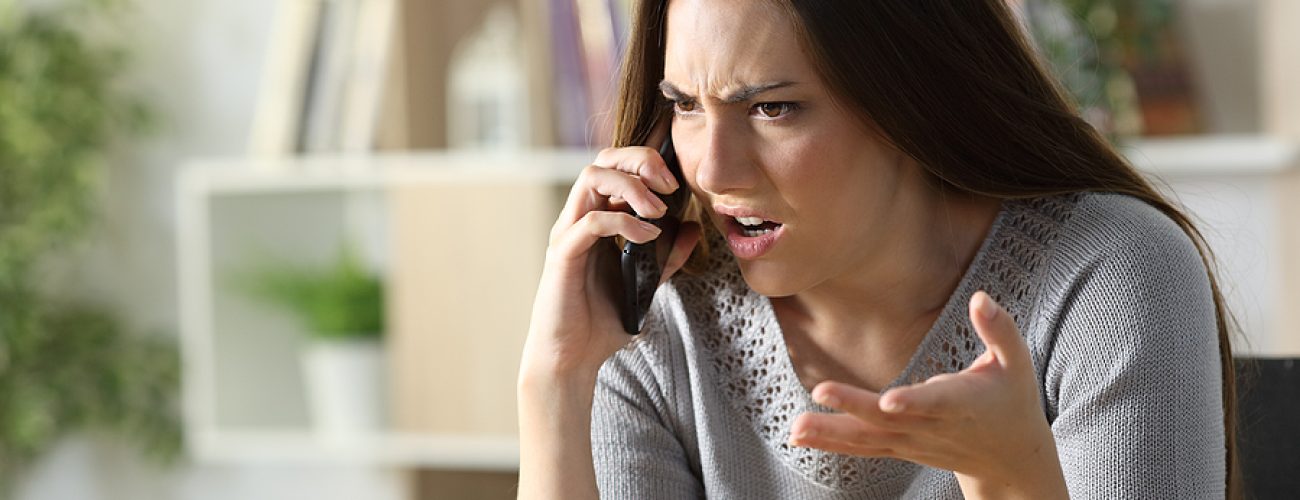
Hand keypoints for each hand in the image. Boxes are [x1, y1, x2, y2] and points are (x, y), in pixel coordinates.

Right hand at [522, 128, 700, 381]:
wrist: (574, 357)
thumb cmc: (603, 319)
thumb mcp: (647, 282)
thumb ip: (668, 255)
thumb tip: (694, 228)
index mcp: (597, 218)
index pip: (616, 167)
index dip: (646, 161)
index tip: (677, 180)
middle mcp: (579, 218)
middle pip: (603, 159)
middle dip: (641, 160)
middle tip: (670, 185)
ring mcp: (568, 233)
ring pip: (591, 177)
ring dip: (632, 186)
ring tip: (659, 211)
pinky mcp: (563, 254)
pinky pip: (592, 221)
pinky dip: (624, 222)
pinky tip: (648, 236)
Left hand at [788, 291, 1067, 498]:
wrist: (1010, 461)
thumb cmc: (1012, 401)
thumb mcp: (1017, 364)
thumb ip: (1000, 330)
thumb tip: (980, 297)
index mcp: (963, 403)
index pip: (936, 404)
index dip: (914, 402)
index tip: (889, 400)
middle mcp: (932, 427)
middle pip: (889, 421)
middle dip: (854, 408)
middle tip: (821, 392)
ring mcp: (913, 442)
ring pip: (868, 439)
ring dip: (830, 433)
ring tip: (796, 427)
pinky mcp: (899, 448)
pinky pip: (861, 447)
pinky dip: (830, 443)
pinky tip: (798, 435)